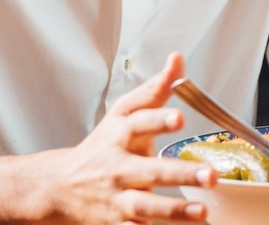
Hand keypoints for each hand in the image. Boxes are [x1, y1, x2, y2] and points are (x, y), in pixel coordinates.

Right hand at [43, 52, 217, 223]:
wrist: (59, 186)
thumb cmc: (102, 146)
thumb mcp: (123, 113)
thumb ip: (154, 89)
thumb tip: (177, 59)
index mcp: (120, 134)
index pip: (137, 123)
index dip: (157, 119)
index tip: (179, 117)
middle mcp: (117, 166)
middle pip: (148, 170)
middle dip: (178, 173)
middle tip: (209, 175)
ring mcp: (117, 197)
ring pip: (144, 206)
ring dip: (173, 211)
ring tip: (202, 212)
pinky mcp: (117, 222)